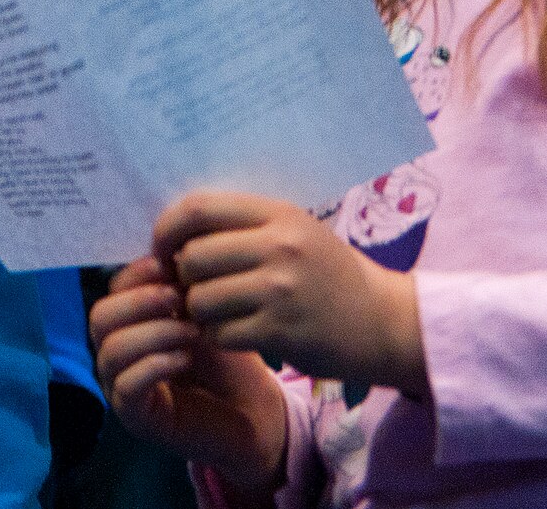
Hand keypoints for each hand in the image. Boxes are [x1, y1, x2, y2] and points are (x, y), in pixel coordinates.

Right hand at [90, 256, 286, 492]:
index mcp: (129, 322)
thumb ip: (182, 285)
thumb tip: (171, 244)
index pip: (113, 289)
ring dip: (152, 332)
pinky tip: (186, 357)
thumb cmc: (230, 359)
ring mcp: (120, 385)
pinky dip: (155, 365)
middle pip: (99, 316)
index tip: (172, 264)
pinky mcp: (135, 417)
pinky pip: (126, 386)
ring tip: (192, 331)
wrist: (257, 413)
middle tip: (178, 297)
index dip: (137, 274)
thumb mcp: (206, 313)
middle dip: (139, 301)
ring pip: (110, 350)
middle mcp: (116, 352)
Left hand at [155, 190, 426, 395]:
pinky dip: (218, 337)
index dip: (166, 229)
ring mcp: (282, 290)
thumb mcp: (292, 232)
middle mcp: (280, 247)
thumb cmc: (326, 275)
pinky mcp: (284, 331)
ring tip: (217, 313)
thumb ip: (239, 227)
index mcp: (277, 214)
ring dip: (199, 312)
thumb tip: (170, 233)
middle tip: (195, 288)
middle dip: (182, 278)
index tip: (162, 249)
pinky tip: (235, 334)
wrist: (385, 322)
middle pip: (193, 257)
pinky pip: (220, 333)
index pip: (197, 208)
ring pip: (201, 299)